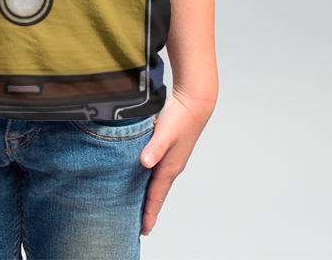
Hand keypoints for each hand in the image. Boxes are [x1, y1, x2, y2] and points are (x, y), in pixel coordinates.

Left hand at [139, 90, 215, 234]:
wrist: (194, 102)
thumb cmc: (179, 116)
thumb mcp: (164, 132)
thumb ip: (154, 148)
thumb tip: (145, 163)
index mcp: (169, 167)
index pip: (156, 196)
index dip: (148, 213)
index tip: (143, 230)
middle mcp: (171, 166)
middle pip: (157, 194)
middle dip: (148, 210)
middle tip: (137, 226)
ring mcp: (172, 158)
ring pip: (157, 183)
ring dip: (148, 196)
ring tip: (138, 206)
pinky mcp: (169, 149)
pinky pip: (157, 171)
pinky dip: (149, 179)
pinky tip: (142, 177)